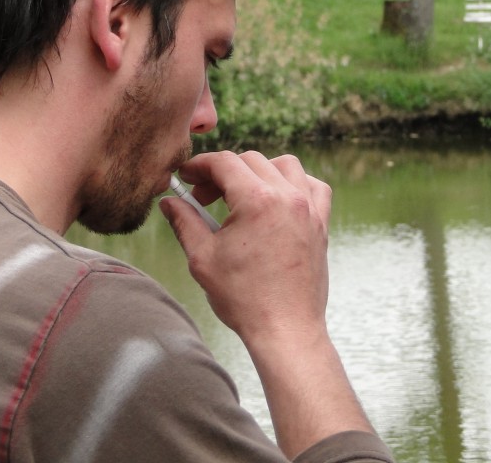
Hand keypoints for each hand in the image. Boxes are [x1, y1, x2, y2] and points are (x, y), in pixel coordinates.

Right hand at [160, 151, 378, 458]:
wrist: (286, 330)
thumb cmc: (244, 298)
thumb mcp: (203, 258)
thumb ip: (185, 221)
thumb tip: (169, 201)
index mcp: (257, 201)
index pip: (224, 162)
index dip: (200, 165)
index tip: (186, 176)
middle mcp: (287, 196)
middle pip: (250, 161)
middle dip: (223, 172)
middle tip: (203, 196)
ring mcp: (309, 208)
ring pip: (284, 165)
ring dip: (259, 171)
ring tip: (241, 195)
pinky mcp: (321, 223)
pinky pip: (313, 185)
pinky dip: (294, 183)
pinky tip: (278, 200)